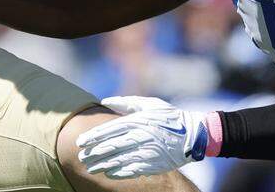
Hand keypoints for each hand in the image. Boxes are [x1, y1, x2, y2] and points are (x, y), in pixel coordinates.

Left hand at [77, 96, 207, 179]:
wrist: (195, 135)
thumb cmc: (170, 117)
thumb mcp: (150, 104)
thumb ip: (127, 103)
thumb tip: (105, 100)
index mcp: (138, 120)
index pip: (109, 130)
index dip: (93, 137)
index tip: (79, 142)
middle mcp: (141, 137)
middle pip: (111, 146)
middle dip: (94, 153)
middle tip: (81, 157)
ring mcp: (147, 152)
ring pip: (119, 160)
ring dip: (102, 165)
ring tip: (90, 168)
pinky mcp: (154, 164)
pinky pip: (132, 170)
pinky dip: (119, 172)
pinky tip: (108, 173)